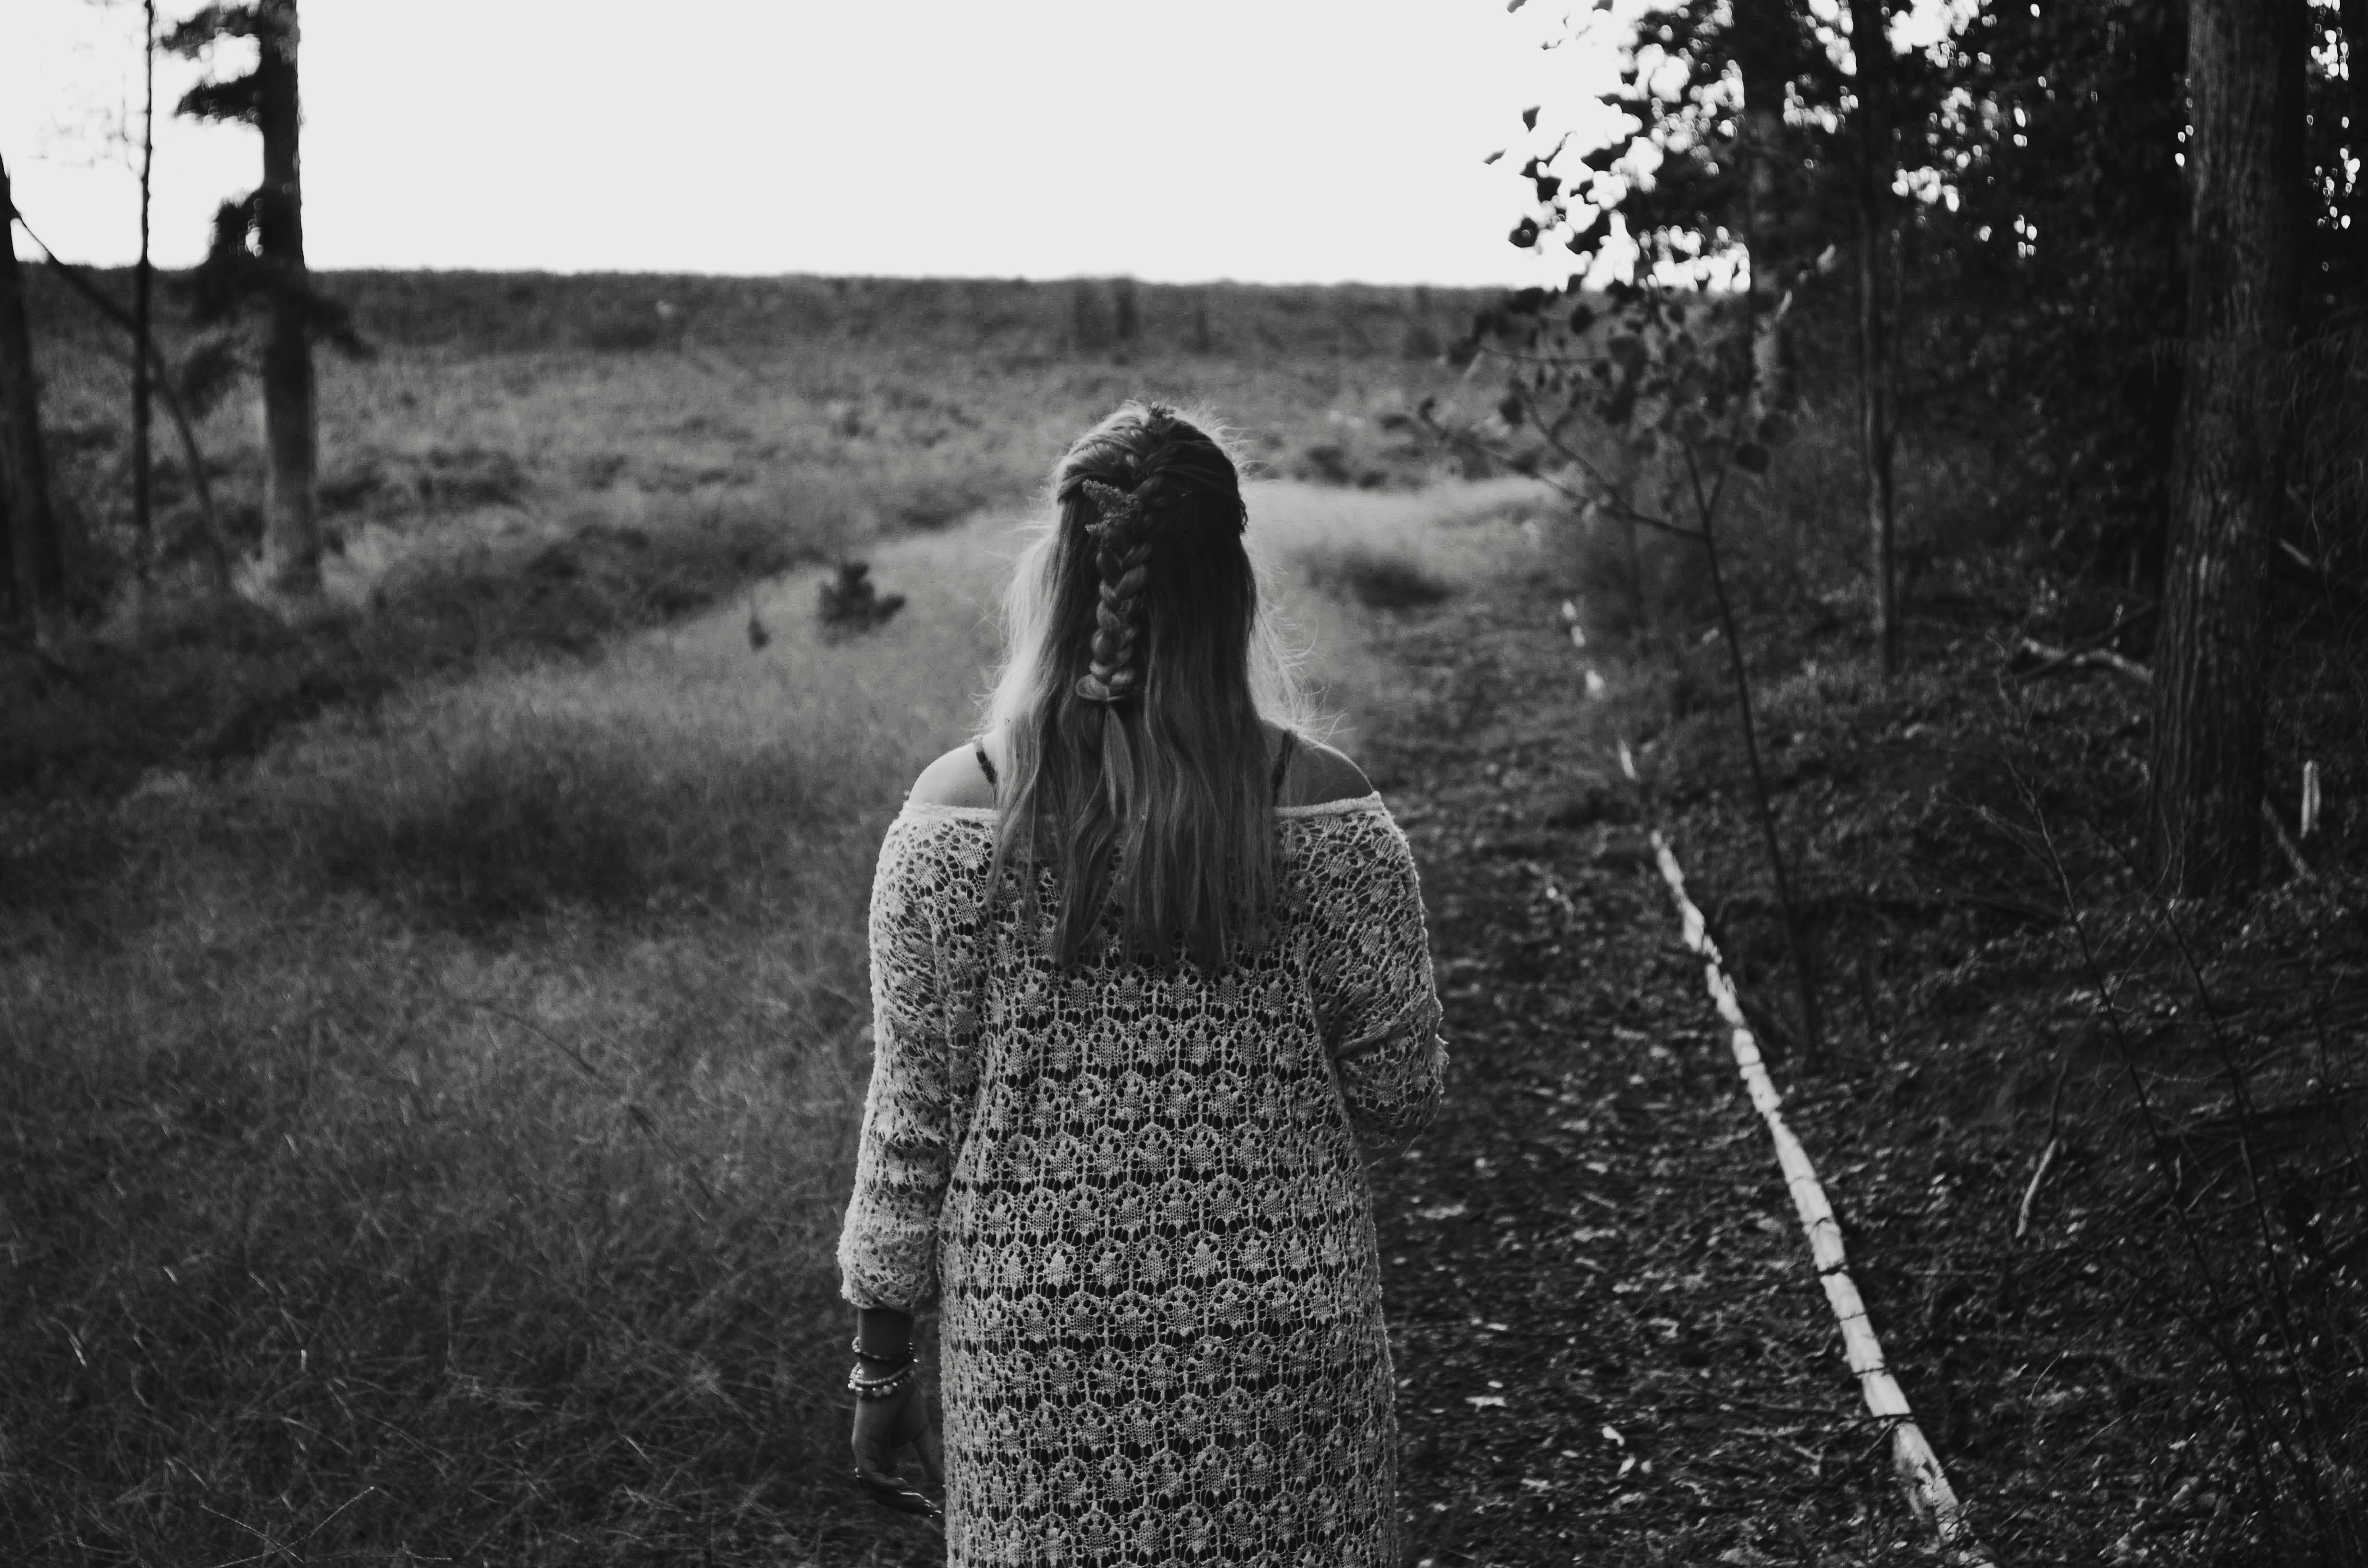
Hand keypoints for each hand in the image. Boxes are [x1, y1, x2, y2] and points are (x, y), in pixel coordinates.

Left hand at [850, 1375, 943, 1519]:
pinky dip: (885, 1484)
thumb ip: (928, 1458)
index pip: (893, 1488)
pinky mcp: (861, 1445)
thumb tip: (941, 1483)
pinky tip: (903, 1484)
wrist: (894, 1377)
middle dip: (907, 1505)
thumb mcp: (921, 1434)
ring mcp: (865, 1453)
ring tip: (920, 1500)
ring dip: (898, 1499)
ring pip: (876, 1490)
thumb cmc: (906, 1400)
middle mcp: (872, 1458)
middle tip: (929, 1510)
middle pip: (885, 1495)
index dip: (911, 1501)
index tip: (933, 1508)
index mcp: (884, 1456)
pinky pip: (869, 1475)